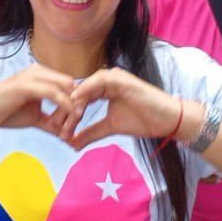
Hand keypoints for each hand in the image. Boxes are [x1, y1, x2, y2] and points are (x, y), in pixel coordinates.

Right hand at [0, 65, 76, 135]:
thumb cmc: (5, 112)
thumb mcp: (34, 118)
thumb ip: (51, 123)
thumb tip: (68, 136)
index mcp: (42, 76)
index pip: (69, 85)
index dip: (77, 102)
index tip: (79, 122)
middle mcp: (39, 71)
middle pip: (71, 84)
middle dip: (78, 103)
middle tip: (78, 124)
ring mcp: (33, 76)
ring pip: (65, 87)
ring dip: (73, 106)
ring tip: (74, 124)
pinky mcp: (26, 85)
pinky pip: (53, 93)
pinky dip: (63, 105)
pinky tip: (68, 119)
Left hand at [64, 68, 189, 149]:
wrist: (166, 120)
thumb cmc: (143, 120)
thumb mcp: (110, 127)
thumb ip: (91, 132)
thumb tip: (72, 144)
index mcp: (103, 88)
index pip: (78, 99)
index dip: (67, 115)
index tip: (57, 133)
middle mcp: (105, 80)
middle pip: (78, 93)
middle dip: (65, 111)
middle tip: (55, 129)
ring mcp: (113, 77)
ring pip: (84, 88)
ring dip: (73, 105)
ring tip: (63, 123)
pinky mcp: (119, 78)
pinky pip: (97, 83)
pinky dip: (85, 92)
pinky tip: (75, 104)